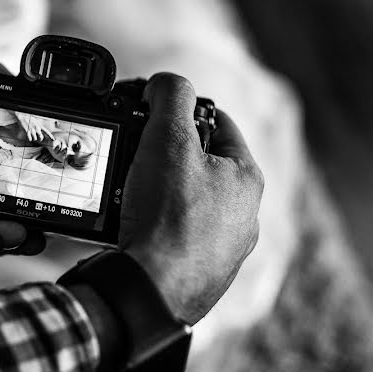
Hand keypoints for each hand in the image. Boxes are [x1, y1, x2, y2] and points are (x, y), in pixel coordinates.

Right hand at [26, 120, 55, 143]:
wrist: (23, 117)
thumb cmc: (30, 119)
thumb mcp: (37, 122)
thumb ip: (40, 126)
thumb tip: (42, 131)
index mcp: (40, 126)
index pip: (47, 132)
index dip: (50, 136)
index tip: (53, 139)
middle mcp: (37, 128)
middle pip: (41, 137)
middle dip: (40, 139)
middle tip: (39, 139)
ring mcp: (32, 130)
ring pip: (35, 138)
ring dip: (34, 139)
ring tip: (32, 136)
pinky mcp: (27, 131)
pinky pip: (30, 138)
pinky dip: (30, 139)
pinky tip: (29, 137)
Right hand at [118, 73, 262, 324]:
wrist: (152, 290)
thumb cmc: (167, 214)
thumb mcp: (167, 139)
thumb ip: (170, 97)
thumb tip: (164, 82)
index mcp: (245, 177)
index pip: (218, 122)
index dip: (182, 107)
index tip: (152, 106)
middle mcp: (243, 215)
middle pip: (200, 163)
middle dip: (166, 151)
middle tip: (135, 147)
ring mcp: (222, 249)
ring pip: (186, 202)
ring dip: (157, 190)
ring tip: (127, 187)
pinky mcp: (198, 274)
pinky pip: (174, 235)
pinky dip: (153, 224)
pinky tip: (131, 223)